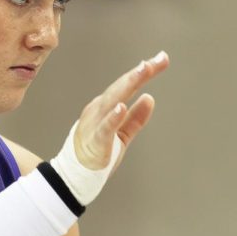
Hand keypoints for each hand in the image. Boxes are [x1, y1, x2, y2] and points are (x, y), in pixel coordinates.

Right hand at [49, 51, 168, 205]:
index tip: (162, 59)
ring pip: (112, 100)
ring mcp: (94, 124)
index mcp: (105, 107)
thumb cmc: (97, 153)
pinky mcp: (95, 142)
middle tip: (155, 61)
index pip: (126, 85)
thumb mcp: (121, 133)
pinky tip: (121, 107)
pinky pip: (104, 128)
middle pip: (120, 87)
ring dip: (127, 85)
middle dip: (138, 74)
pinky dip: (112, 117)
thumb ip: (135, 118)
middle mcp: (99, 110)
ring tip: (143, 72)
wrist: (75, 176)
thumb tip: (149, 98)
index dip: (143, 72)